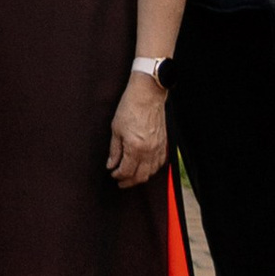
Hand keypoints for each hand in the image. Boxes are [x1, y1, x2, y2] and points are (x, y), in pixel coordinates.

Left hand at [107, 70, 169, 186]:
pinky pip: (160, 163)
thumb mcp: (116, 128)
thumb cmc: (130, 107)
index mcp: (135, 148)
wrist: (147, 94)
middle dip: (129, 182)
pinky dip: (152, 169)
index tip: (112, 174)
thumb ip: (114, 150)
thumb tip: (111, 164)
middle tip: (120, 182)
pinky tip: (145, 167)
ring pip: (151, 172)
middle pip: (140, 176)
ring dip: (140, 177)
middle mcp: (149, 151)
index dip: (118, 175)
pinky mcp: (164, 143)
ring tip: (131, 176)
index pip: (127, 171)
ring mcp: (158, 148)